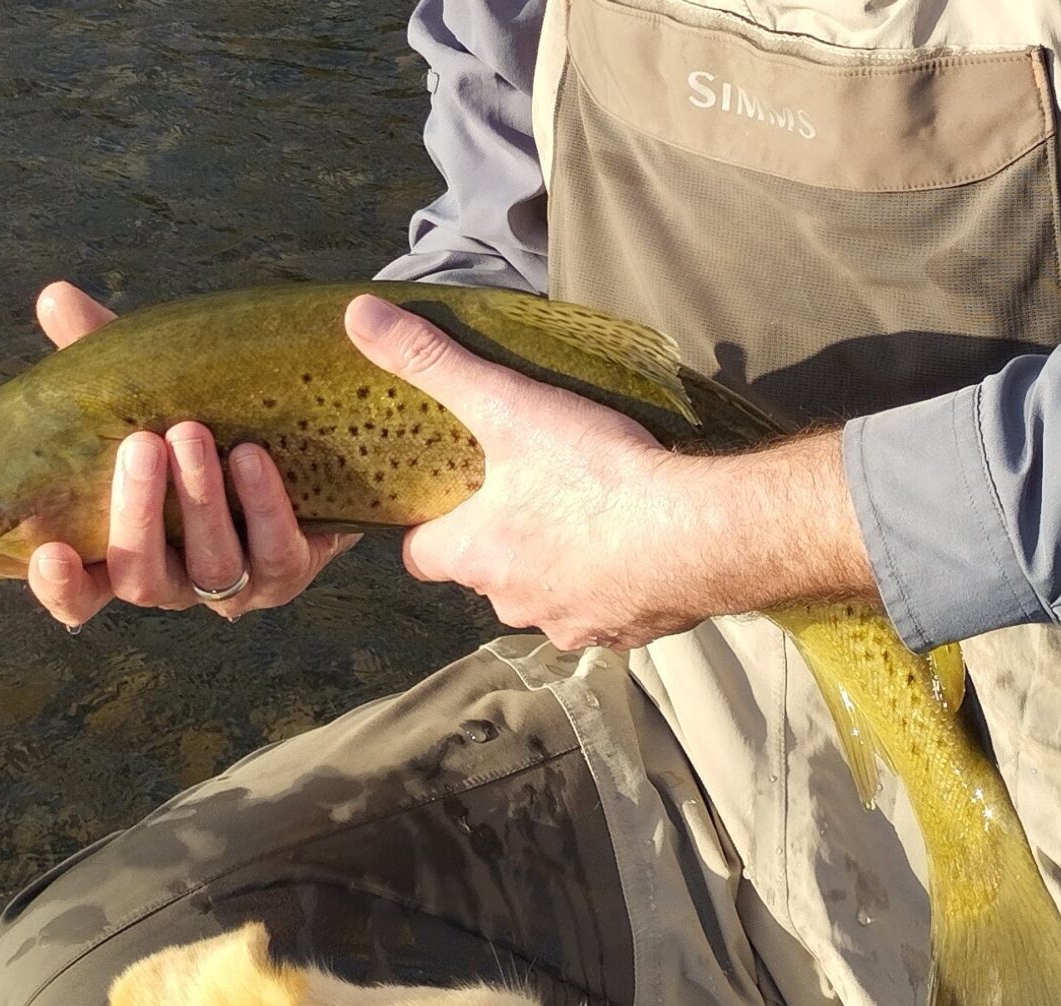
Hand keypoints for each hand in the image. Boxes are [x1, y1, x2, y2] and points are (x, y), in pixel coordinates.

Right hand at [26, 281, 358, 625]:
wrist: (303, 438)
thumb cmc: (202, 419)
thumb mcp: (147, 388)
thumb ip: (100, 353)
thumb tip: (56, 297)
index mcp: (122, 553)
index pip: (79, 595)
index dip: (60, 587)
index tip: (49, 552)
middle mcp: (173, 581)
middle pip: (141, 578)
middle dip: (137, 513)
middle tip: (142, 444)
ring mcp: (233, 586)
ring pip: (211, 568)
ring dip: (200, 501)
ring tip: (194, 434)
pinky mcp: (288, 572)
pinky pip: (275, 553)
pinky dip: (262, 505)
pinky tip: (252, 456)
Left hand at [345, 295, 870, 649]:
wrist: (700, 535)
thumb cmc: (598, 477)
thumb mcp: (508, 405)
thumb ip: (434, 362)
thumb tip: (360, 318)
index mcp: (476, 555)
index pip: (421, 555)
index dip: (430, 526)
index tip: (449, 498)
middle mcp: (514, 603)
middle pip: (488, 576)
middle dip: (503, 543)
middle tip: (530, 493)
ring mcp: (573, 624)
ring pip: (548, 598)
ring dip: (559, 567)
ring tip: (588, 519)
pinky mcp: (628, 632)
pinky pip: (607, 613)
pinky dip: (614, 585)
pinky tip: (636, 547)